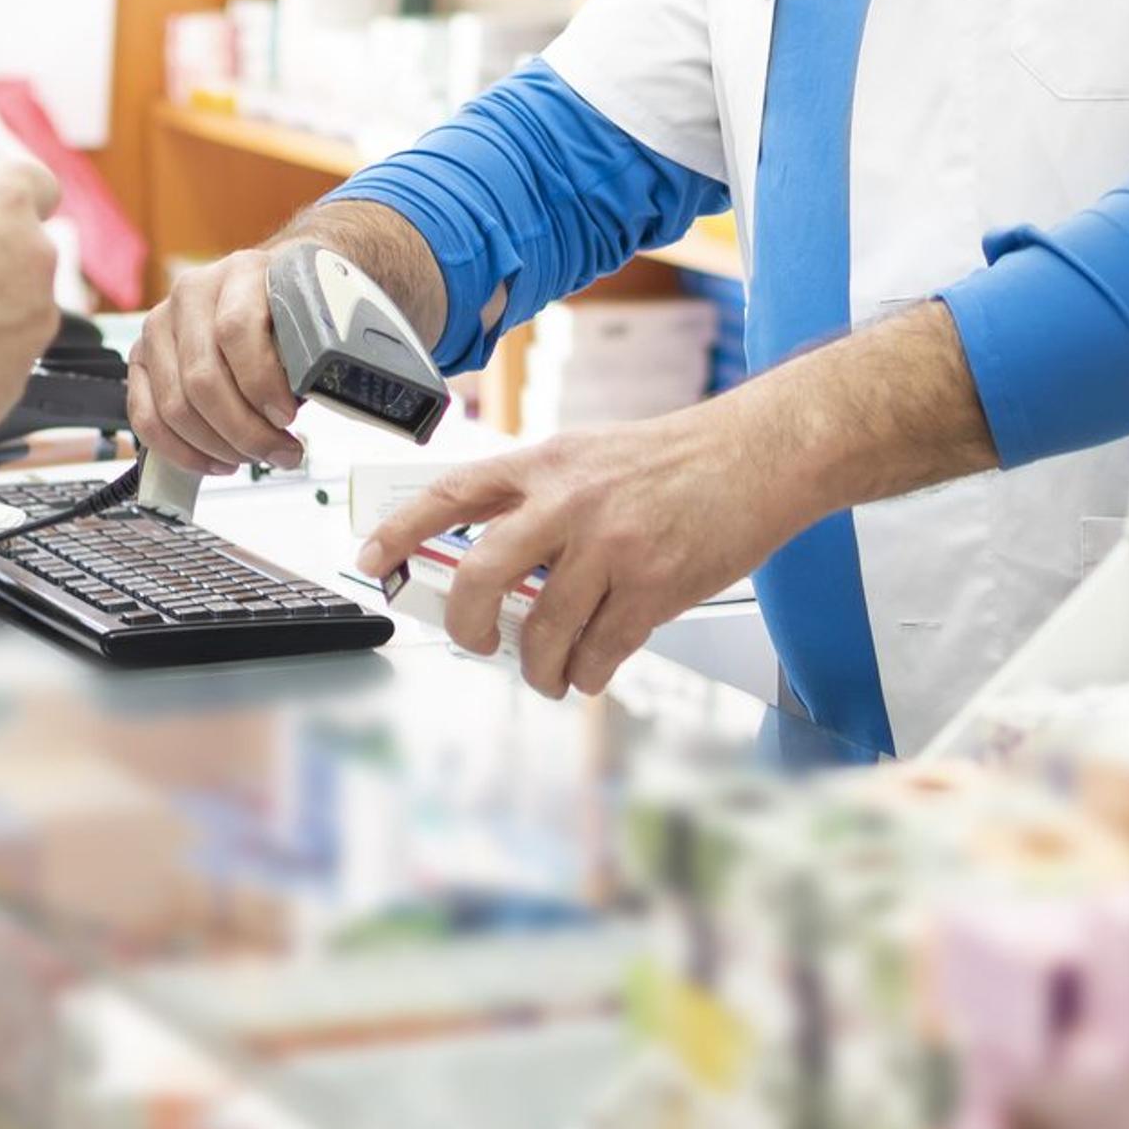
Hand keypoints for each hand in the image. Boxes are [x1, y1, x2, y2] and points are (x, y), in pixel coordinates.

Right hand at [127, 247, 307, 476]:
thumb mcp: (308, 316)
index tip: (288, 417)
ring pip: (175, 406)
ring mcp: (159, 326)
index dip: (261, 382)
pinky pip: (146, 417)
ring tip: (254, 457)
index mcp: (238, 273)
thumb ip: (307, 352)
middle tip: (280, 452)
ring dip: (218, 446)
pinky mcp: (140, 359)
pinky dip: (182, 452)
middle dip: (245, 430)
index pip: (236, 330)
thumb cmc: (289, 307)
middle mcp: (190, 295)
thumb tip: (305, 406)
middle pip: (202, 378)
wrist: (270, 287)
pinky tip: (216, 462)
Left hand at [354, 395, 822, 700]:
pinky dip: (587, 674)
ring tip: (548, 674)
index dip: (399, 529)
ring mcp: (611, 546)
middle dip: (467, 629)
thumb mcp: (589, 455)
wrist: (760, 454)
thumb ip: (539, 499)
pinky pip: (599, 653)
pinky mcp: (654, 586)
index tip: (369, 559)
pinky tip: (591, 669)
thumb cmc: (676, 459)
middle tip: (477, 644)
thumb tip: (490, 565)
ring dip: (539, 669)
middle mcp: (568, 502)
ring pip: (542, 633)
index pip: (450, 494)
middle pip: (481, 578)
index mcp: (545, 464)